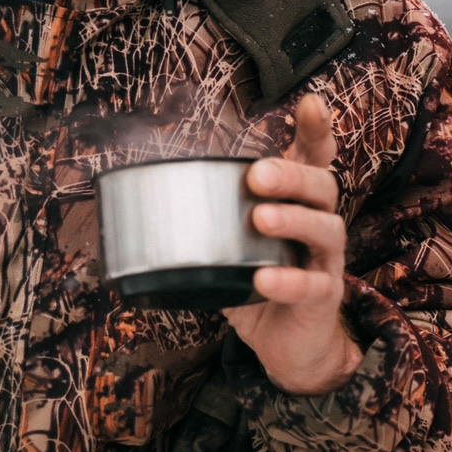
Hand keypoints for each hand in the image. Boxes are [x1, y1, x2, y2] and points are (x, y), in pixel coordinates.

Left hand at [224, 94, 363, 395]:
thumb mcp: (229, 247)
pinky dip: (288, 280)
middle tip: (256, 176)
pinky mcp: (322, 299)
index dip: (316, 131)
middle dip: (291, 175)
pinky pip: (312, 286)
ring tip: (260, 217)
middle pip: (322, 186)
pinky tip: (264, 278)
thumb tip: (125, 196)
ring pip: (326, 229)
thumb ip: (199, 220)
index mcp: (297, 205)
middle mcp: (318, 226)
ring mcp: (325, 262)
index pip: (314, 160)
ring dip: (294, 220)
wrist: (289, 347)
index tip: (311, 104)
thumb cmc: (256, 285)